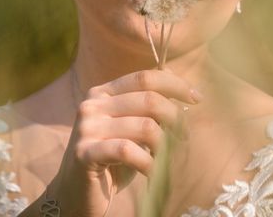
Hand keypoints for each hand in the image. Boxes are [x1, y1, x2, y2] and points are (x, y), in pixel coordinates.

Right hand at [48, 69, 201, 216]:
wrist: (76, 194)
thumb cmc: (112, 161)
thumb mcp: (131, 129)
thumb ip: (148, 108)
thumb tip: (182, 90)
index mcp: (103, 92)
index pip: (144, 77)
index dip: (175, 85)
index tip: (197, 98)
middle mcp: (92, 105)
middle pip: (149, 100)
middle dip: (176, 119)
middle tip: (185, 139)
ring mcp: (86, 128)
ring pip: (144, 126)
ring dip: (166, 146)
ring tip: (169, 160)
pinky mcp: (84, 153)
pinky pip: (128, 151)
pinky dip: (148, 163)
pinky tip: (152, 172)